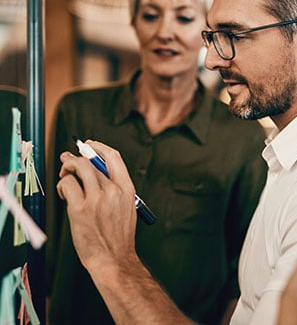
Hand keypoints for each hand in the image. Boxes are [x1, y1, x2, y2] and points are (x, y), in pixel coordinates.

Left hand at [56, 141, 137, 270]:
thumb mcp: (126, 206)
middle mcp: (113, 190)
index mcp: (127, 188)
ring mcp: (96, 199)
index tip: (90, 145)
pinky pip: (67, 185)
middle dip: (77, 157)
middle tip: (68, 160)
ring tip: (64, 175)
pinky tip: (64, 193)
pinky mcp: (80, 209)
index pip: (113, 157)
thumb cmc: (117, 235)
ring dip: (68, 167)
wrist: (114, 258)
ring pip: (79, 168)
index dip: (99, 147)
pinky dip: (62, 185)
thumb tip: (95, 170)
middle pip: (92, 161)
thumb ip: (114, 187)